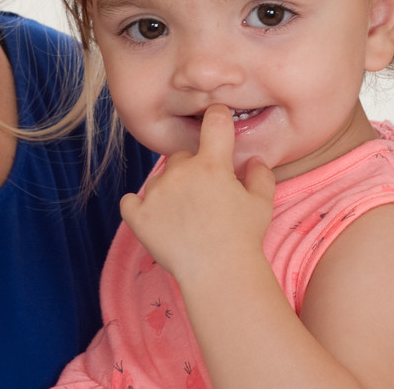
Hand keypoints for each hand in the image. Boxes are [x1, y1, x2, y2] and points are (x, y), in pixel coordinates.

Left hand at [120, 104, 276, 285]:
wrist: (219, 274)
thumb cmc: (244, 238)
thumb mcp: (262, 203)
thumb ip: (260, 174)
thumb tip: (253, 160)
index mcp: (212, 164)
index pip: (214, 121)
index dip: (217, 117)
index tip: (217, 121)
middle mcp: (180, 172)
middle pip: (182, 156)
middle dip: (192, 170)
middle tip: (204, 197)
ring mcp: (156, 193)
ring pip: (159, 179)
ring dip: (169, 190)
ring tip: (184, 218)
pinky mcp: (138, 216)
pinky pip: (131, 202)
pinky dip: (139, 207)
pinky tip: (154, 218)